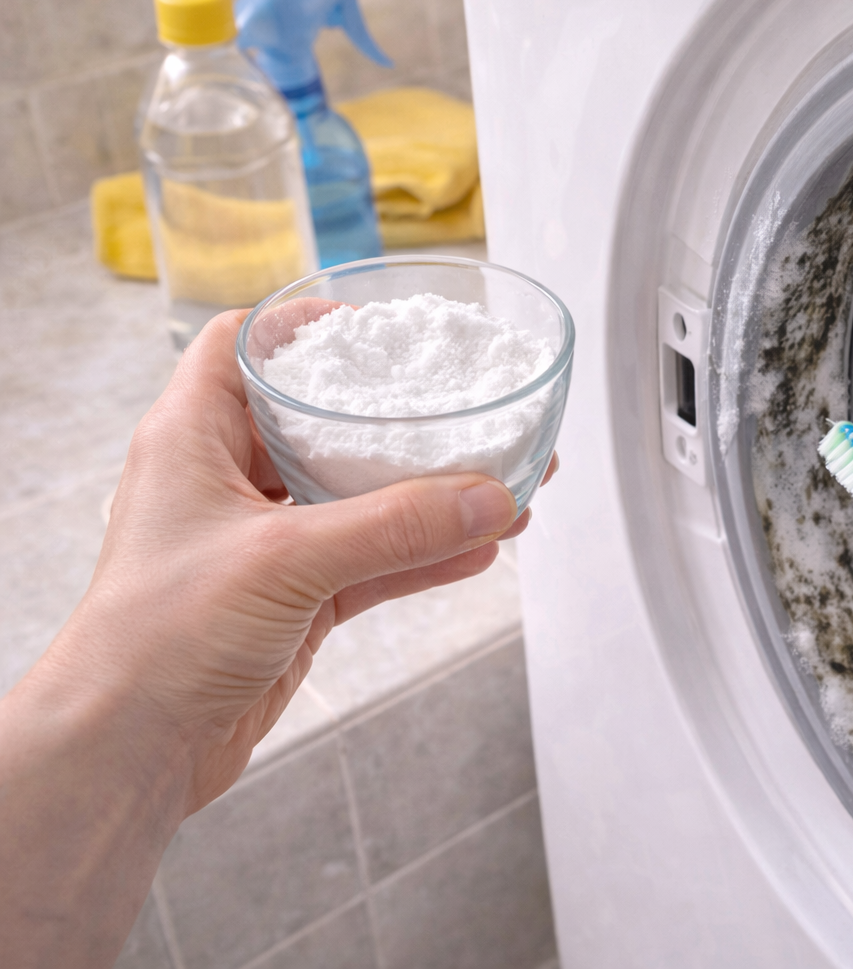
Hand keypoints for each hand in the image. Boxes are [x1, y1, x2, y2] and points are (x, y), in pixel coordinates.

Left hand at [0, 309, 556, 967]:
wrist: (129, 750)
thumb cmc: (154, 639)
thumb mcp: (284, 561)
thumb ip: (394, 529)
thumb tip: (485, 499)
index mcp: (193, 437)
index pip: (245, 346)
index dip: (306, 327)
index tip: (379, 329)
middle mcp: (227, 481)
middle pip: (322, 423)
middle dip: (398, 420)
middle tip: (466, 408)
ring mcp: (264, 544)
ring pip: (359, 500)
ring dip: (428, 495)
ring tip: (499, 483)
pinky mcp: (293, 600)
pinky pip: (373, 563)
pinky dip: (424, 557)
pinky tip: (478, 550)